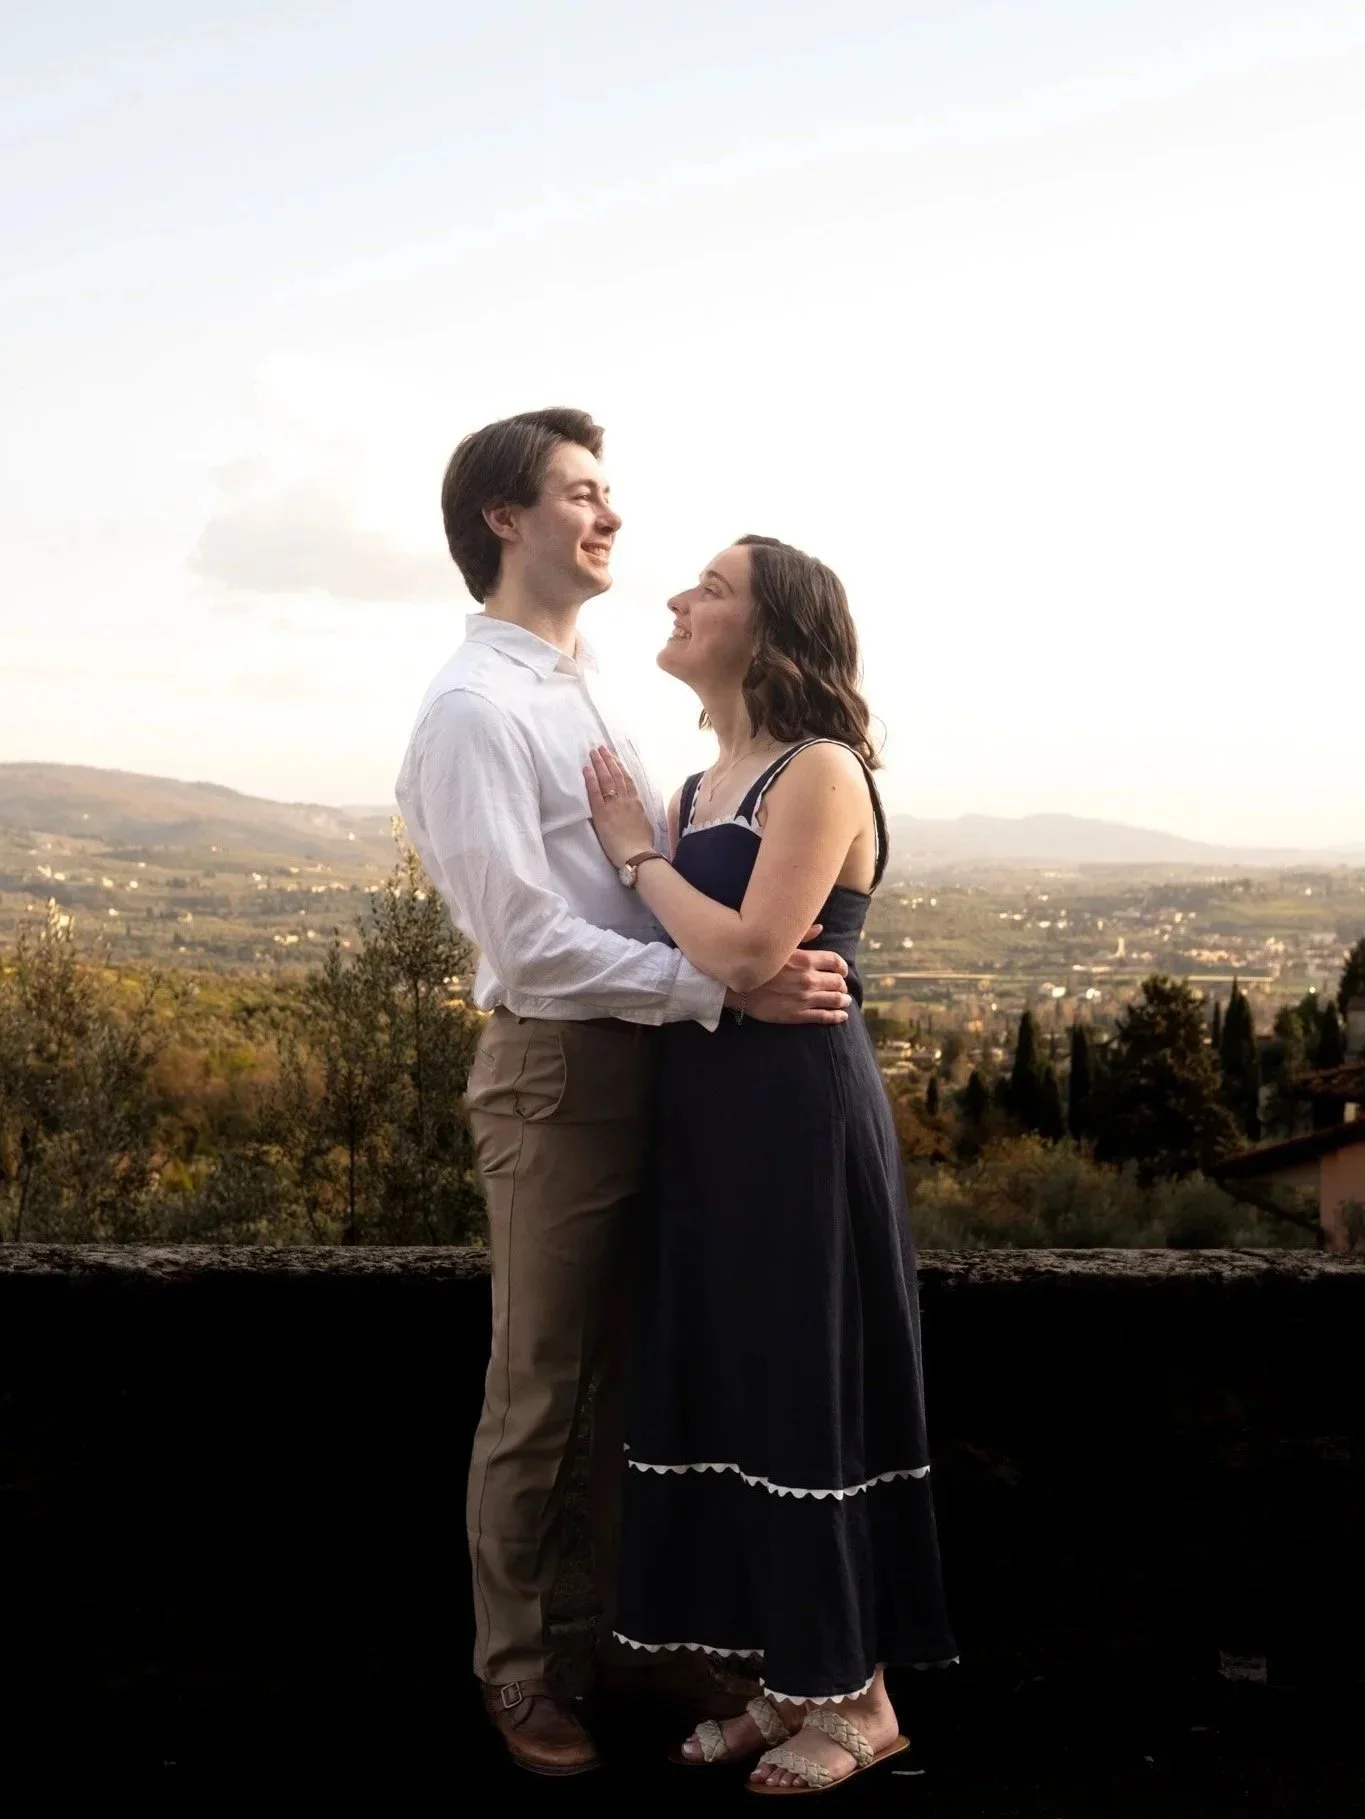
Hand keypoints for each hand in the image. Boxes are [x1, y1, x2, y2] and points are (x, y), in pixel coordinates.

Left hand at [583, 745, 655, 868]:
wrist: (636, 854)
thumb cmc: (642, 844)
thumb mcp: (644, 823)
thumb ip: (638, 813)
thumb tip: (636, 810)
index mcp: (636, 802)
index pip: (627, 779)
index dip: (619, 767)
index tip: (614, 758)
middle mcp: (625, 799)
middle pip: (615, 774)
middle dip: (608, 760)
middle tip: (601, 748)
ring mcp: (613, 804)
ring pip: (606, 779)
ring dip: (599, 764)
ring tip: (593, 753)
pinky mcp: (602, 812)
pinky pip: (595, 792)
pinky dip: (590, 779)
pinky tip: (586, 769)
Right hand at [739, 925, 850, 1025]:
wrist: (738, 988)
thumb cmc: (757, 964)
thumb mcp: (779, 946)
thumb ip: (802, 936)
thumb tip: (820, 928)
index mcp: (806, 960)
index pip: (835, 962)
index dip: (842, 966)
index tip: (842, 969)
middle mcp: (809, 979)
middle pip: (837, 981)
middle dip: (842, 984)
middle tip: (842, 985)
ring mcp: (805, 998)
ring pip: (834, 999)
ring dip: (843, 999)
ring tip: (845, 1000)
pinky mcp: (797, 1014)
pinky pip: (824, 1016)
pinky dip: (836, 1016)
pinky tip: (842, 1016)